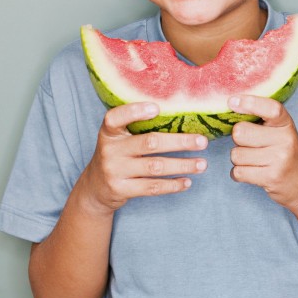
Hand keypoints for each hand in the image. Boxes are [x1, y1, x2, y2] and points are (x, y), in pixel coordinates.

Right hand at [80, 102, 207, 214]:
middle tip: (202, 141)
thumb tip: (180, 115)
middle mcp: (110, 150)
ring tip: (202, 164)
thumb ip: (137, 127)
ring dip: (182, 165)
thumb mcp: (118, 139)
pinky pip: (152, 187)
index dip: (134, 111)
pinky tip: (187, 181)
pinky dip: (172, 185)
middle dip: (179, 142)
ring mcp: (114, 171)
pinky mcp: (121, 189)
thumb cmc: (117, 155)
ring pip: (155, 167)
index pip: (115, 117)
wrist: (95, 187)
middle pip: (149, 143)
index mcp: (109, 132)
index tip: (157, 107)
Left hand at [228, 95, 297, 213]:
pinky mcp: (272, 177)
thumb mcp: (282, 133)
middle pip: (240, 132)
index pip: (270, 108)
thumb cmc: (288, 156)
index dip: (249, 103)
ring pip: (236, 154)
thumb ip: (263, 122)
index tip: (232, 101)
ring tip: (255, 163)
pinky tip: (251, 174)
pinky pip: (238, 172)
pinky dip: (238, 174)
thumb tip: (231, 107)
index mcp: (286, 124)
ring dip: (239, 160)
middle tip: (251, 147)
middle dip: (238, 141)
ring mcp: (279, 159)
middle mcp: (285, 139)